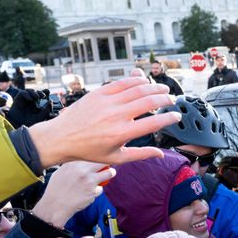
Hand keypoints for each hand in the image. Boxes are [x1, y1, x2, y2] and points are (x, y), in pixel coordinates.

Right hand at [6, 89, 51, 127]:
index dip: (47, 94)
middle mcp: (33, 100)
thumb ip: (46, 111)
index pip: (44, 97)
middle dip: (42, 92)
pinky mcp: (19, 97)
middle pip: (38, 92)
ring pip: (32, 91)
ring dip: (35, 93)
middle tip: (44, 95)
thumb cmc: (29, 121)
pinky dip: (27, 94)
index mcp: (39, 104)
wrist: (17, 123)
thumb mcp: (40, 117)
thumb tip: (50, 101)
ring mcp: (26, 98)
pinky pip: (23, 92)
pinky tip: (30, 99)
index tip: (49, 96)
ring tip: (37, 97)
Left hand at [27, 77, 180, 166]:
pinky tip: (144, 81)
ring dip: (154, 88)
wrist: (61, 137)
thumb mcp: (116, 157)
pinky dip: (136, 80)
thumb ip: (141, 154)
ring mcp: (107, 102)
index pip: (153, 123)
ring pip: (137, 89)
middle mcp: (116, 116)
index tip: (176, 116)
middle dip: (165, 99)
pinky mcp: (99, 93)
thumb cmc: (89, 150)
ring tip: (163, 90)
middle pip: (148, 101)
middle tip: (172, 100)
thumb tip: (160, 154)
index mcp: (122, 133)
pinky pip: (122, 83)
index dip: (169, 118)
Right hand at [32, 161, 116, 227]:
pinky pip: (100, 189)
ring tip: (112, 172)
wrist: (55, 205)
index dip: (98, 155)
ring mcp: (89, 181)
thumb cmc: (57, 188)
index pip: (92, 154)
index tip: (101, 156)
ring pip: (109, 173)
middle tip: (109, 164)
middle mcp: (82, 170)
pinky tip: (89, 193)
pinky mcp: (93, 192)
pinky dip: (96, 190)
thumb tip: (83, 159)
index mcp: (74, 163)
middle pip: (103, 161)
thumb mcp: (61, 171)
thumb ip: (73, 165)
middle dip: (108, 162)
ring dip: (111, 173)